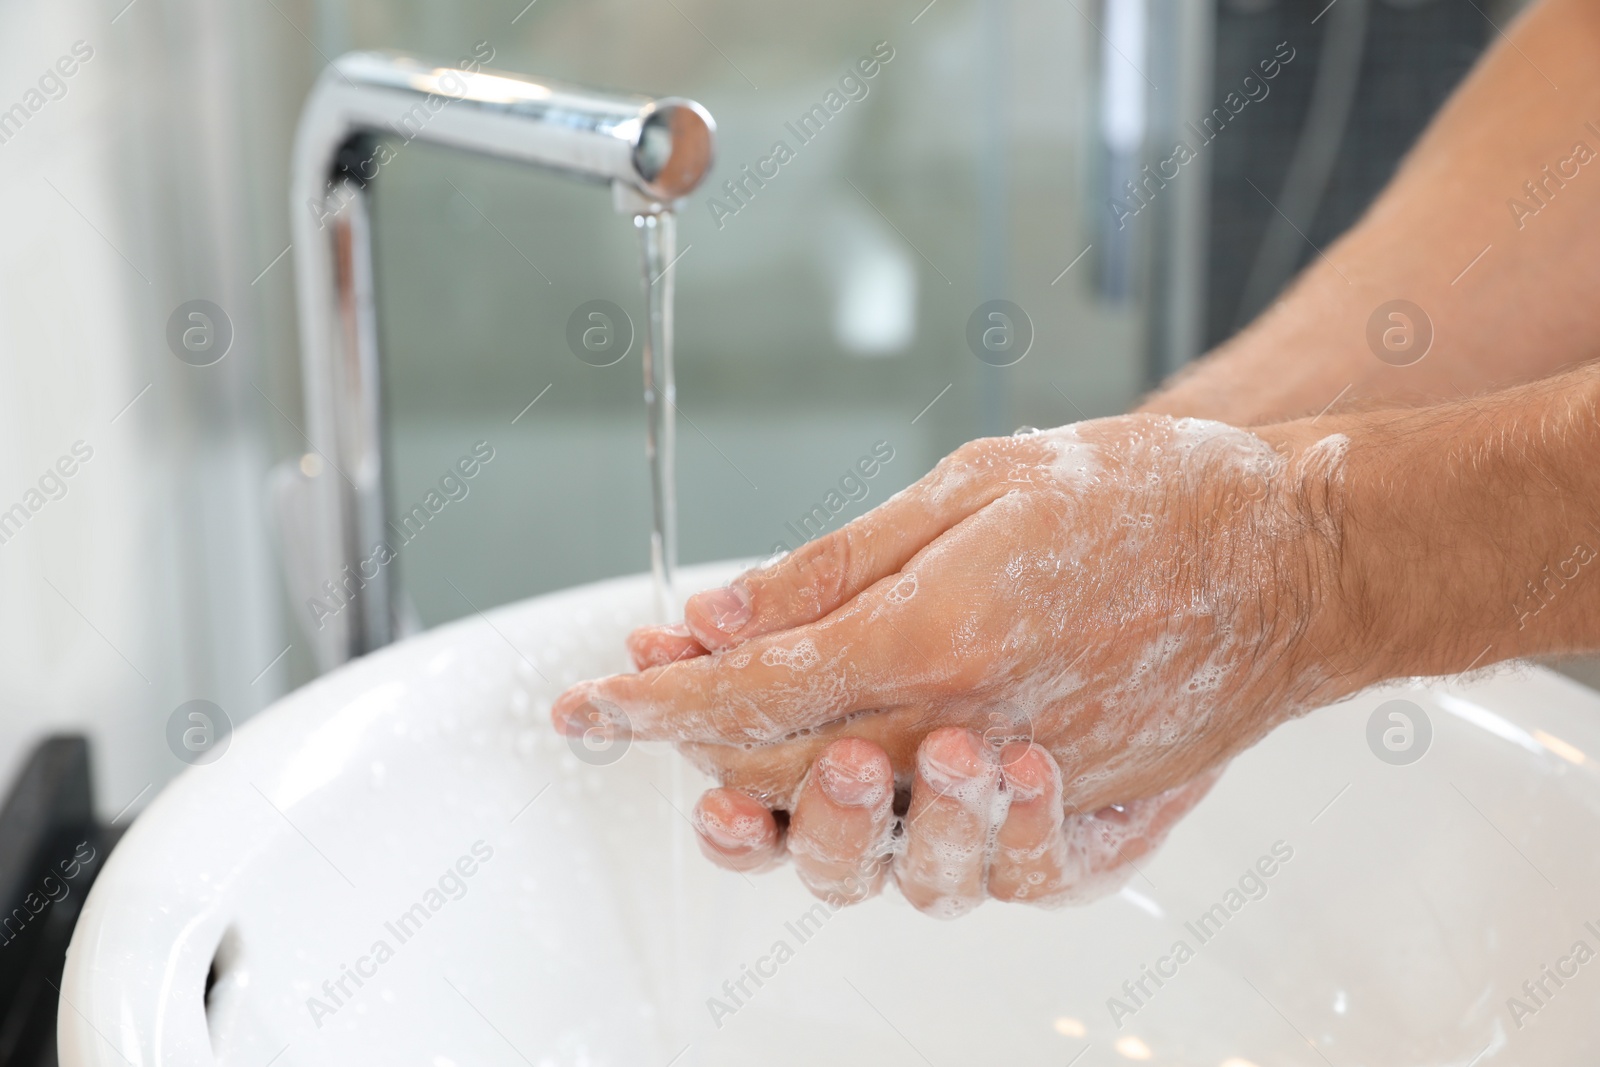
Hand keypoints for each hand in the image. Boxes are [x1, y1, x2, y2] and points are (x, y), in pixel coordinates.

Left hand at [553, 414, 1364, 912]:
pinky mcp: (1081, 827)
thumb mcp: (970, 487)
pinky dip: (896, 842)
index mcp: (935, 639)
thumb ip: (833, 567)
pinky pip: (962, 874)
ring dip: (787, 818)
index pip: (747, 696)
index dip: (648, 704)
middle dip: (700, 753)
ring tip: (742, 772)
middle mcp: (974, 735)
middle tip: (658, 708)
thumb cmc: (1146, 497)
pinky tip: (865, 795)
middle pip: (787, 785)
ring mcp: (1030, 796)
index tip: (585, 702)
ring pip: (866, 851)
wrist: (1296, 553)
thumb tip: (713, 615)